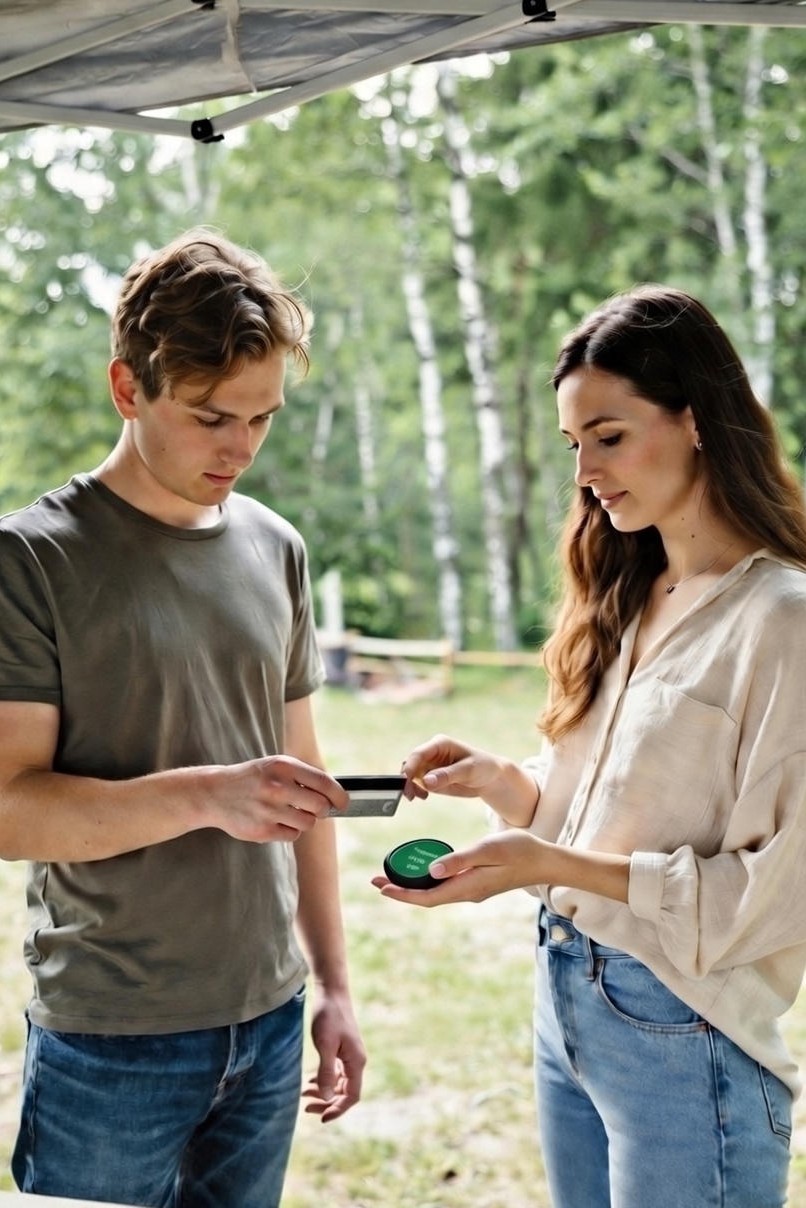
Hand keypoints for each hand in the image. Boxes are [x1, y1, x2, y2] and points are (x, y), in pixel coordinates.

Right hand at [204, 756, 348, 842]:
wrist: (214, 793)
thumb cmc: (253, 778)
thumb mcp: (276, 766)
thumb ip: (303, 776)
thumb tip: (335, 794)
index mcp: (283, 766)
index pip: (324, 783)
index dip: (339, 795)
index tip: (344, 802)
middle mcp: (277, 787)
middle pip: (320, 807)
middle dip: (321, 809)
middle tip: (310, 807)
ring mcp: (269, 810)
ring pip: (308, 823)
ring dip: (303, 820)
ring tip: (287, 812)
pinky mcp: (262, 830)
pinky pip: (292, 835)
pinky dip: (288, 830)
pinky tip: (273, 820)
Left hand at [302, 987, 365, 1122]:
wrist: (332, 993)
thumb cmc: (329, 1016)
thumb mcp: (325, 1045)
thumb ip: (326, 1072)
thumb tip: (326, 1098)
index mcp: (356, 1062)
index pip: (352, 1096)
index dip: (338, 1109)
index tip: (321, 1118)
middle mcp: (356, 1062)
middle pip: (345, 1092)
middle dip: (327, 1102)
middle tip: (306, 1106)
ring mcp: (349, 1056)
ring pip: (339, 1083)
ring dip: (324, 1092)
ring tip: (304, 1095)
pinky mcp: (342, 1050)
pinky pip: (336, 1073)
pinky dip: (324, 1080)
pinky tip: (310, 1082)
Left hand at [371, 829, 551, 905]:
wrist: (544, 860)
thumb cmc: (519, 850)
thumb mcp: (489, 850)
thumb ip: (460, 860)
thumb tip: (432, 871)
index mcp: (468, 886)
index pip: (428, 897)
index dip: (402, 894)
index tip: (381, 888)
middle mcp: (468, 892)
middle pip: (427, 897)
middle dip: (400, 891)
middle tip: (376, 880)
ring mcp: (473, 890)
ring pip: (436, 893)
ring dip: (412, 887)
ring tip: (390, 877)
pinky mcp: (477, 883)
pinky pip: (446, 887)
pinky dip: (428, 882)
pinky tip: (421, 873)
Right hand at [401, 733, 510, 800]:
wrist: (491, 777)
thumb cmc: (482, 767)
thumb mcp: (468, 770)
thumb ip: (447, 775)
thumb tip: (426, 781)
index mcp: (440, 744)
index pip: (418, 754)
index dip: (410, 767)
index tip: (406, 781)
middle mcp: (431, 753)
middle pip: (411, 764)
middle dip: (407, 779)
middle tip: (410, 795)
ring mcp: (430, 766)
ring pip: (411, 775)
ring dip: (410, 786)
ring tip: (419, 797)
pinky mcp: (431, 777)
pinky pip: (417, 783)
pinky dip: (416, 790)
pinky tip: (424, 796)